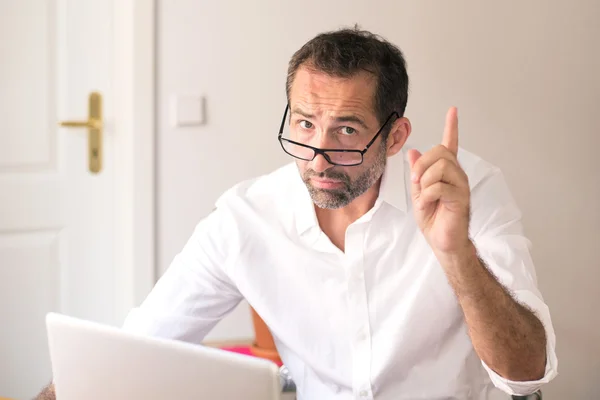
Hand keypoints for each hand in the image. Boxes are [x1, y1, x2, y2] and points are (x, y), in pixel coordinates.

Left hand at [407, 107, 470, 254]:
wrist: (442, 241)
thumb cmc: (433, 218)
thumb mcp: (419, 192)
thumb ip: (418, 172)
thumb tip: (413, 152)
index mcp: (447, 172)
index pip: (451, 144)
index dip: (452, 127)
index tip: (453, 110)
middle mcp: (457, 175)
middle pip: (440, 152)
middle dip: (422, 165)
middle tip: (416, 183)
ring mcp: (461, 185)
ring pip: (440, 167)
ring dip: (424, 182)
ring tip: (424, 197)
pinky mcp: (461, 198)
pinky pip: (439, 186)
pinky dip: (427, 196)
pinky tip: (427, 205)